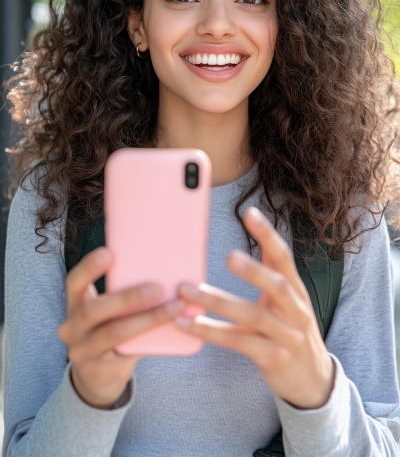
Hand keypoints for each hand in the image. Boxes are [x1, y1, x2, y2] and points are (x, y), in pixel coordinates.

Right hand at [58, 247, 185, 408]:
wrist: (98, 377)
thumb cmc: (110, 329)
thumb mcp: (107, 311)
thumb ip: (123, 292)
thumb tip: (168, 264)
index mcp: (75, 304)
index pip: (74, 282)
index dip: (89, 268)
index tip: (109, 252)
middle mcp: (72, 328)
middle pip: (93, 310)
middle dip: (127, 297)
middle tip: (157, 287)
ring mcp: (82, 352)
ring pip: (114, 333)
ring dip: (147, 319)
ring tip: (175, 306)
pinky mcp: (98, 371)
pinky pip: (127, 354)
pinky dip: (151, 340)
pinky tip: (173, 330)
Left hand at [176, 207, 334, 409]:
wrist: (312, 379)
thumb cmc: (291, 330)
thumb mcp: (288, 300)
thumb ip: (272, 270)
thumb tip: (252, 236)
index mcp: (297, 290)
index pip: (284, 257)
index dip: (268, 235)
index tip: (250, 213)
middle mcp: (296, 311)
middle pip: (278, 285)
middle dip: (254, 270)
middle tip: (229, 256)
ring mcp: (287, 336)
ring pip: (252, 315)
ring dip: (217, 301)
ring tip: (188, 290)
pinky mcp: (273, 358)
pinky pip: (239, 342)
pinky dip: (212, 332)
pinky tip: (189, 323)